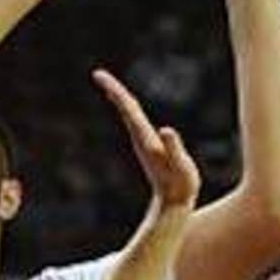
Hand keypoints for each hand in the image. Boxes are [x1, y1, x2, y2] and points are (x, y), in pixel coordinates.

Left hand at [92, 68, 199, 213]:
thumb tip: (166, 130)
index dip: (116, 91)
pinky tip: (126, 104)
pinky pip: (135, 121)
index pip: (128, 109)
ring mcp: (142, 142)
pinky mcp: (148, 145)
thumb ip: (174, 149)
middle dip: (113, 90)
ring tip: (107, 83)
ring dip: (118, 97)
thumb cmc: (180, 186)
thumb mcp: (181, 168)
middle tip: (98, 74)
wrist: (172, 205)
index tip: (100, 77)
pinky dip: (128, 108)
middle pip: (125, 108)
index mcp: (146, 138)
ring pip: (128, 114)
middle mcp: (140, 137)